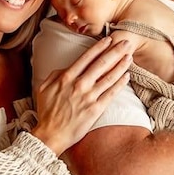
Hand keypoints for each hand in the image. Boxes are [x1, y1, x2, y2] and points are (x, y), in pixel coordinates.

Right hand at [32, 37, 131, 156]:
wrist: (51, 134)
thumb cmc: (47, 112)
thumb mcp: (44, 88)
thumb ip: (55, 75)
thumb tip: (66, 68)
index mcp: (66, 77)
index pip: (87, 57)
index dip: (100, 47)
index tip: (109, 39)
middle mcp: (79, 84)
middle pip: (101, 63)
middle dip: (116, 51)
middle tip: (126, 42)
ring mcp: (89, 96)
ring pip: (109, 77)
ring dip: (121, 65)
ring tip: (129, 56)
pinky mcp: (96, 109)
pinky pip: (111, 93)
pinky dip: (120, 83)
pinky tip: (127, 76)